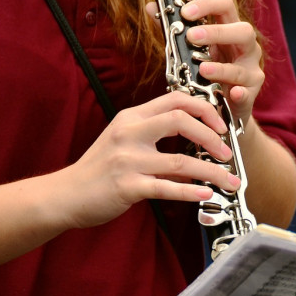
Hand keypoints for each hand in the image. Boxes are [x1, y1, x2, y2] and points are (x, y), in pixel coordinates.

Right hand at [52, 91, 241, 228]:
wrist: (66, 194)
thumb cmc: (98, 170)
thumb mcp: (125, 145)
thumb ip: (157, 142)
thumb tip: (196, 152)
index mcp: (131, 118)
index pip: (175, 100)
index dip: (204, 110)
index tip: (220, 126)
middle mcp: (129, 133)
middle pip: (181, 120)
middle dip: (212, 136)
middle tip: (226, 152)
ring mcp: (128, 159)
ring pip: (181, 160)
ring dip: (212, 171)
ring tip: (229, 180)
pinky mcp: (127, 186)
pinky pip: (166, 188)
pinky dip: (191, 192)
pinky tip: (206, 195)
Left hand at [179, 0, 264, 126]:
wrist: (221, 107)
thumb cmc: (207, 73)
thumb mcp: (192, 50)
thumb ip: (174, 30)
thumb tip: (150, 8)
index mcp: (231, 30)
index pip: (225, 7)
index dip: (207, 5)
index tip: (185, 11)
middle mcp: (246, 48)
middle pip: (242, 31)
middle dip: (217, 32)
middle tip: (191, 36)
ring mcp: (250, 72)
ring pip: (241, 66)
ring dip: (222, 68)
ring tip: (202, 69)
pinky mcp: (250, 95)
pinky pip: (246, 94)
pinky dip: (240, 93)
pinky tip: (232, 93)